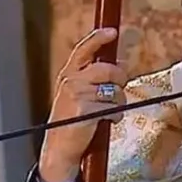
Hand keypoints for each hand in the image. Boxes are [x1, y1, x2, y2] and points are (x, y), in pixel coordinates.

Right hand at [38, 28, 127, 181]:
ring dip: (118, 103)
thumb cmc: (73, 119)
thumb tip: (121, 63)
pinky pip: (114, 108)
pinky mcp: (86, 110)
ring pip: (115, 91)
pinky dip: (116, 116)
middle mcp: (71, 81)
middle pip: (109, 69)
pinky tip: (105, 121)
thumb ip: (95, 76)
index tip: (112, 32)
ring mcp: (77, 95)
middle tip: (117, 92)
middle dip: (120, 80)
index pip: (84, 49)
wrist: (60, 148)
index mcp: (69, 73)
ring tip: (107, 112)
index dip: (99, 38)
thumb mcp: (78, 92)